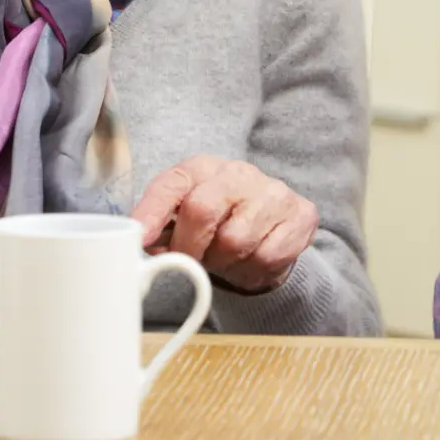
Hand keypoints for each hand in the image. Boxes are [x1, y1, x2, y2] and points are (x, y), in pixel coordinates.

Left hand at [132, 156, 318, 294]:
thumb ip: (159, 229)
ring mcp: (273, 192)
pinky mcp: (301, 214)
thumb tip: (138, 245)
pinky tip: (252, 260)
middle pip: (201, 210)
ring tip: (227, 258)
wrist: (272, 227)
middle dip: (189, 247)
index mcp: (202, 168)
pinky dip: (254, 270)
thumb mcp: (184, 218)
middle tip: (191, 260)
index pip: (172, 183)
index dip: (152, 212)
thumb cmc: (220, 223)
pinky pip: (268, 256)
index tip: (140, 239)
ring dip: (225, 263)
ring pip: (235, 241)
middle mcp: (239, 173)